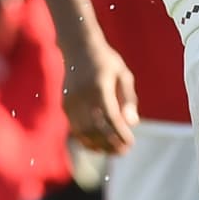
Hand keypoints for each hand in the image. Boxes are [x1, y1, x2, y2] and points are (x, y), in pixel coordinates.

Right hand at [63, 40, 138, 154]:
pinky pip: (75, 128)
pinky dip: (86, 140)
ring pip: (83, 132)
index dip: (120, 134)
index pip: (111, 118)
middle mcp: (82, 96)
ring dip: (98, 145)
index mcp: (99, 88)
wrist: (79, 48)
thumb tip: (133, 123)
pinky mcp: (65, 105)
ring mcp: (71, 102)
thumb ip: (129, 98)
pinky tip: (98, 145)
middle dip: (110, 144)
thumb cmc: (106, 61)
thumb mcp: (124, 74)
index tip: (130, 143)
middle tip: (123, 151)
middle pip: (96, 129)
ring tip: (113, 151)